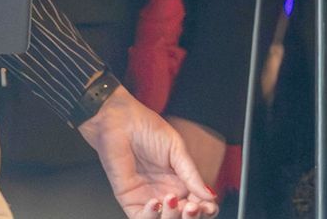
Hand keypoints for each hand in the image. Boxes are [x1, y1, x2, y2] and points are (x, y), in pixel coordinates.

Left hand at [78, 86, 218, 216]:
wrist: (116, 118)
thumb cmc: (144, 127)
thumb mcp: (176, 149)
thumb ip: (191, 174)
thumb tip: (210, 196)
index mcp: (180, 182)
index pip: (199, 206)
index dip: (206, 210)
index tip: (209, 206)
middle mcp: (165, 192)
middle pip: (183, 217)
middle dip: (192, 216)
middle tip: (193, 206)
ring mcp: (147, 196)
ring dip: (173, 217)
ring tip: (174, 201)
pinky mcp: (128, 197)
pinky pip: (141, 218)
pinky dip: (151, 216)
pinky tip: (156, 203)